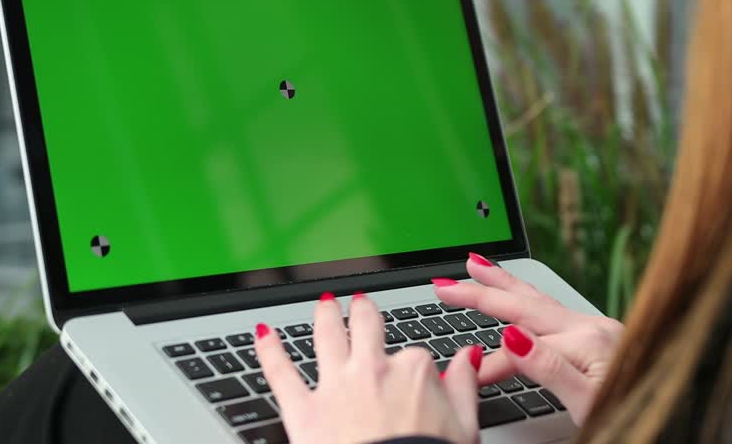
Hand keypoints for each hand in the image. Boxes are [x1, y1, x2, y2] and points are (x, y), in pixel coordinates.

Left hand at [256, 291, 481, 443]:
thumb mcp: (465, 428)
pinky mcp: (305, 412)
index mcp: (414, 371)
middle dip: (362, 313)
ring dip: (324, 315)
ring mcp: (337, 386)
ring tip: (323, 304)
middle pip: (367, 328)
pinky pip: (281, 373)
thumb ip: (463, 386)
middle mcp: (373, 370)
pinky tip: (263, 333)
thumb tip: (467, 357)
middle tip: (359, 305)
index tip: (414, 380)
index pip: (414, 356)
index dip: (414, 369)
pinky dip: (269, 350)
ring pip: (326, 336)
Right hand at [433, 253, 624, 425]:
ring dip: (506, 285)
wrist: (678, 412)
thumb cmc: (637, 411)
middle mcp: (592, 327)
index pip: (519, 347)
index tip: (466, 378)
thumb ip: (550, 368)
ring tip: (479, 266)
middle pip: (525, 304)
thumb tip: (512, 337)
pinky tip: (526, 298)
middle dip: (483, 291)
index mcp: (585, 341)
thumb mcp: (588, 401)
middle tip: (446, 281)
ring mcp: (599, 328)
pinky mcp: (604, 335)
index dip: (489, 363)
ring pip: (540, 300)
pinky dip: (530, 299)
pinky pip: (556, 308)